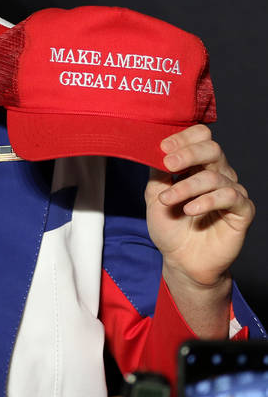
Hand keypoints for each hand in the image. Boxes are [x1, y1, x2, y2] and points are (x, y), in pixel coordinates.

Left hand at [146, 125, 253, 335]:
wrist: (181, 260)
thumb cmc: (169, 225)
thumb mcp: (154, 194)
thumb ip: (157, 171)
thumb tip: (154, 148)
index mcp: (197, 165)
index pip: (201, 137)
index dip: (184, 138)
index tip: (163, 148)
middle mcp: (217, 174)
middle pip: (212, 148)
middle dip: (188, 154)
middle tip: (168, 165)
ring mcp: (231, 191)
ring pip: (215, 176)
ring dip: (186, 186)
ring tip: (167, 200)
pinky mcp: (242, 211)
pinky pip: (230, 197)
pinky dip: (207, 201)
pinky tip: (190, 210)